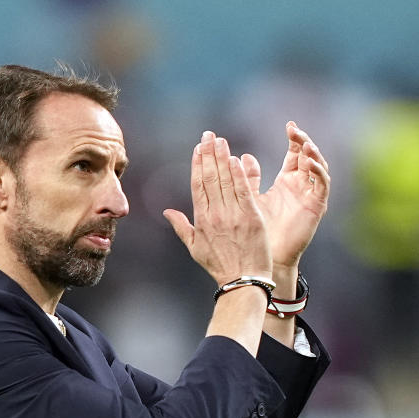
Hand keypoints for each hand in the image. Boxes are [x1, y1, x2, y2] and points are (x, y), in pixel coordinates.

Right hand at [164, 131, 271, 285]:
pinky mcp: (251, 217)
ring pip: (226, 180)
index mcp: (202, 219)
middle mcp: (215, 214)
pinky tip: (236, 159)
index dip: (197, 164)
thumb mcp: (195, 247)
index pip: (198, 185)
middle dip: (209, 154)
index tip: (198, 148)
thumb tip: (167, 211)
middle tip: (209, 135)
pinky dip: (240, 175)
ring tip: (221, 140)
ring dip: (223, 158)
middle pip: (210, 178)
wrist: (243, 281)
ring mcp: (233, 215)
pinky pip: (244, 191)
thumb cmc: (220, 266)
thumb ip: (181, 226)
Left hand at [240, 121, 329, 269]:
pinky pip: (322, 186)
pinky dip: (318, 173)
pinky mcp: (316, 207)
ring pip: (319, 168)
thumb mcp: (251, 198)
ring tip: (305, 143)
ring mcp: (310, 196)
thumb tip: (242, 157)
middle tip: (295, 130)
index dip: (295, 139)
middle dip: (304, 142)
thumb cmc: (257, 230)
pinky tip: (309, 163)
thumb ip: (248, 179)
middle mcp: (301, 186)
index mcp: (287, 182)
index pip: (294, 154)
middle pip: (308, 157)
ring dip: (313, 154)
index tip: (290, 125)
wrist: (265, 256)